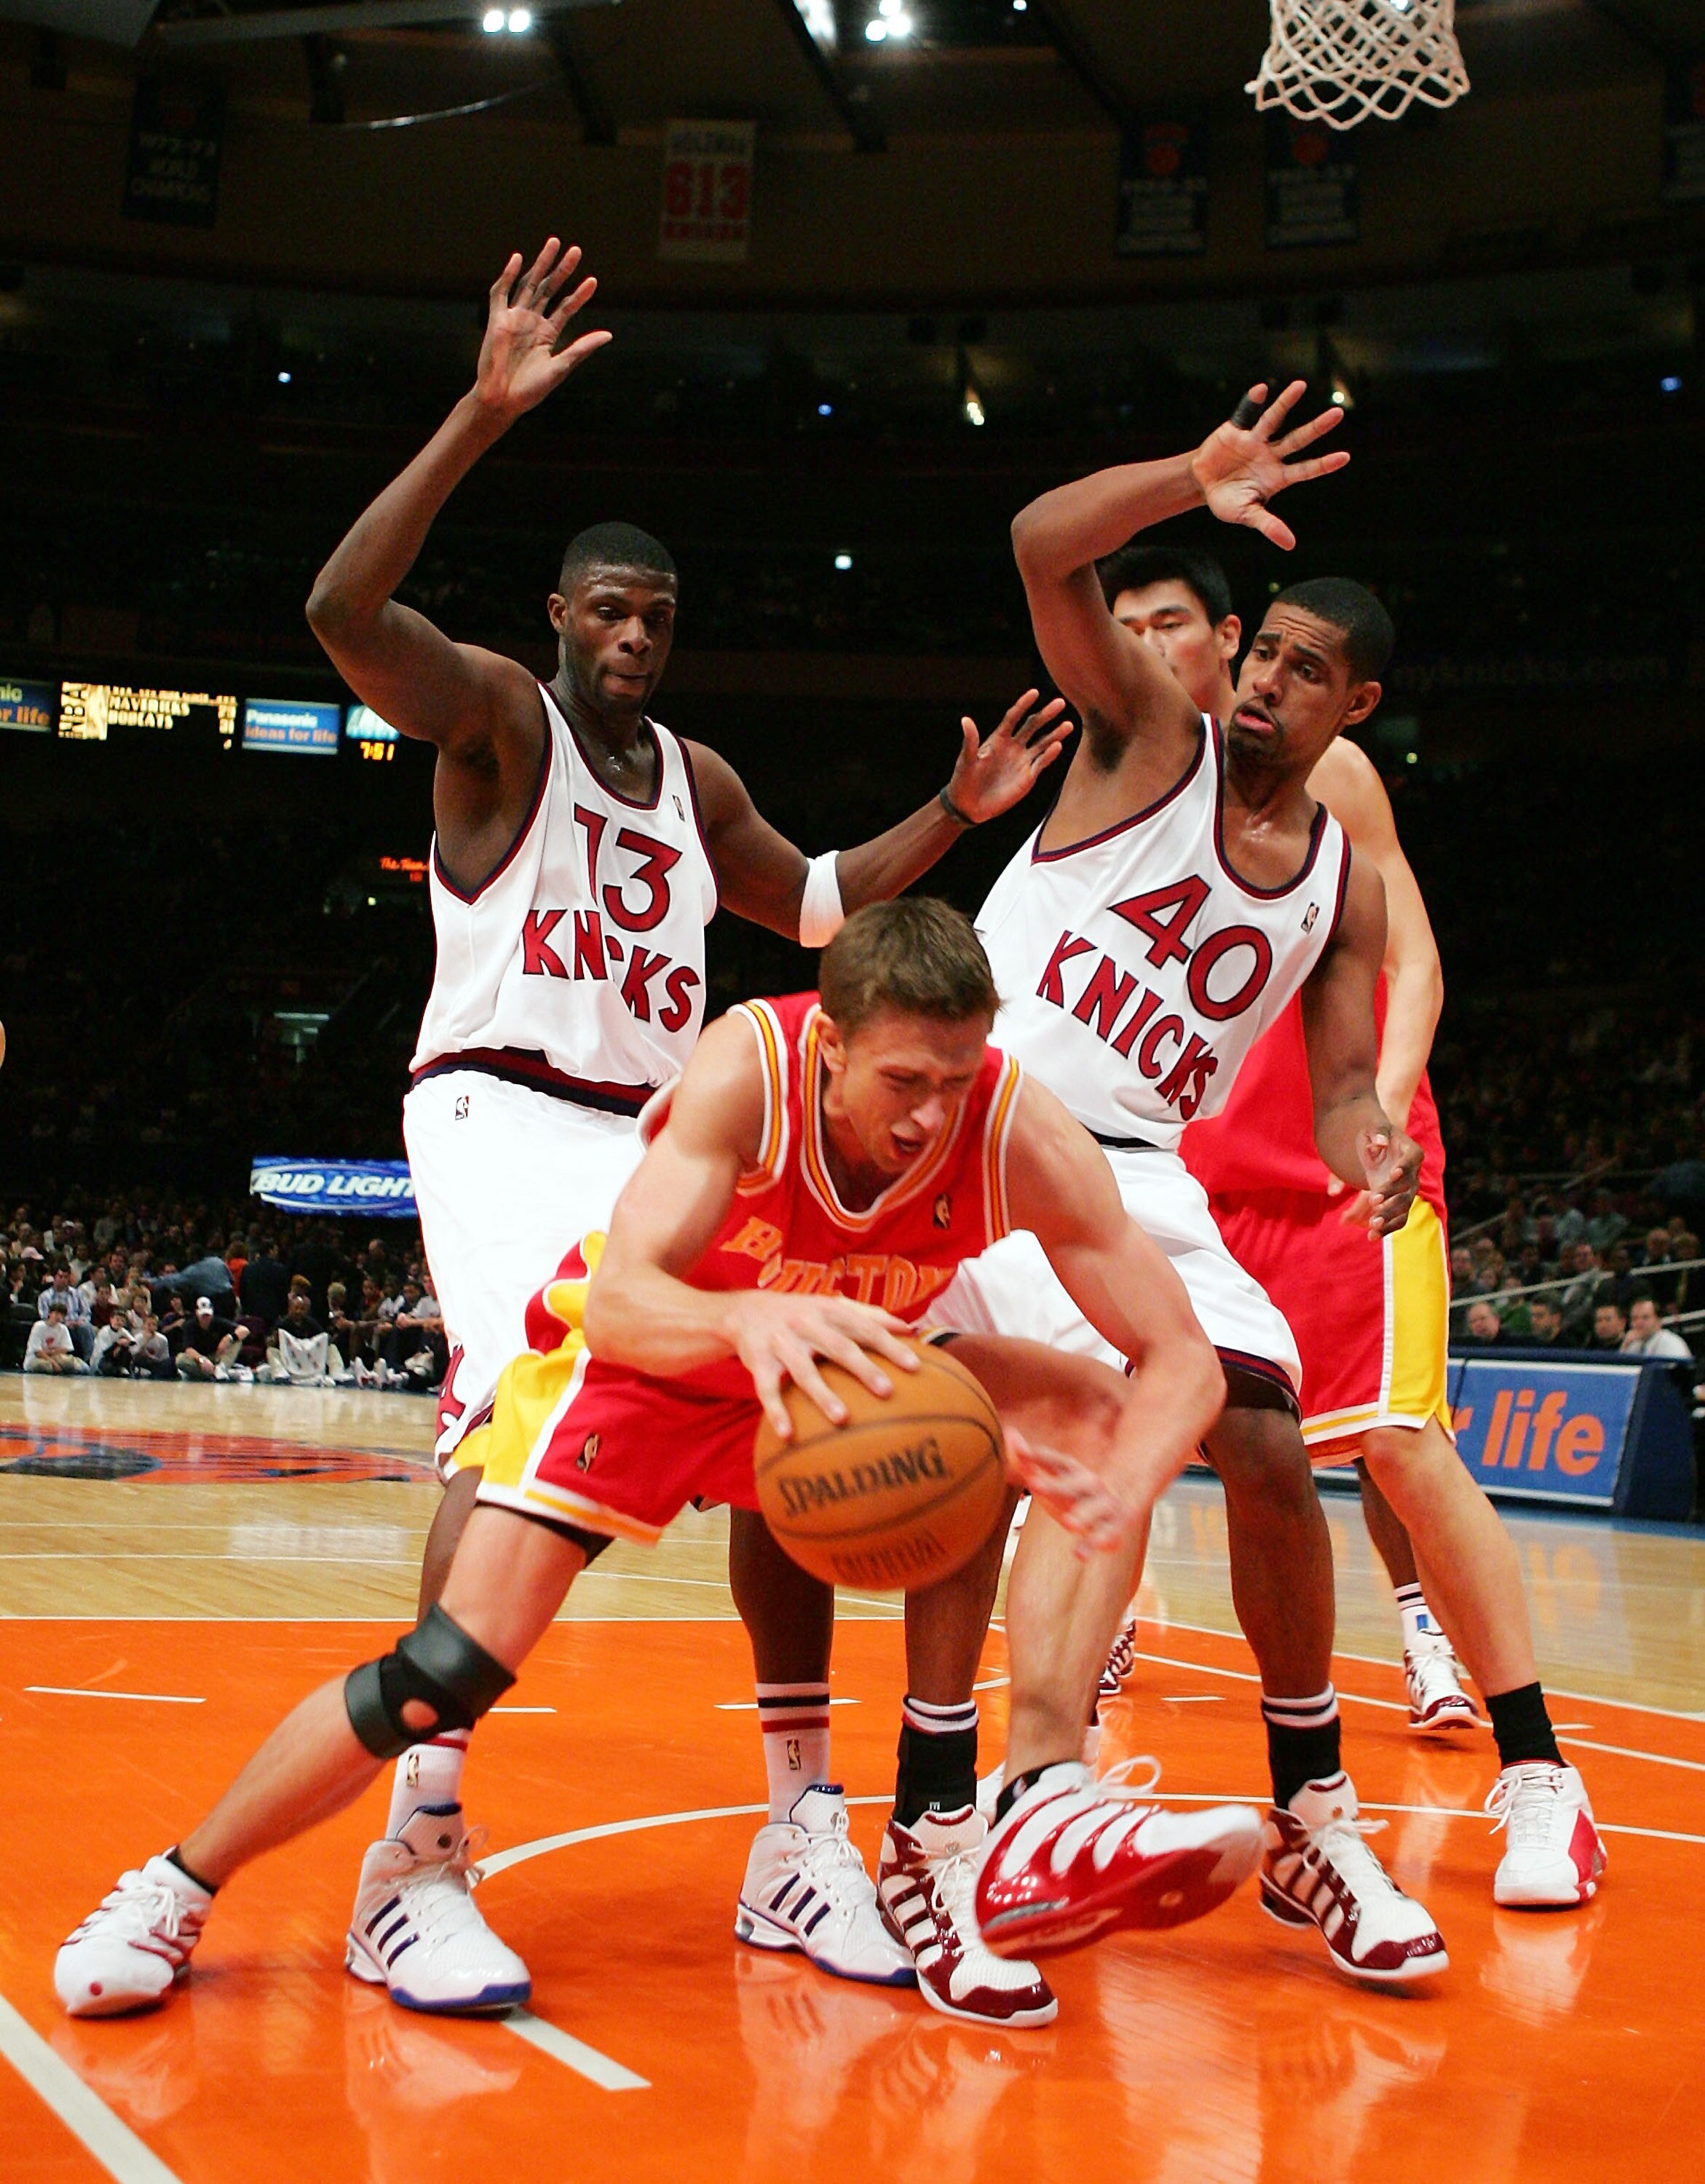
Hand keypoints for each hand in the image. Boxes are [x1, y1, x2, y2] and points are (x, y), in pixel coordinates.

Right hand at [474, 238, 610, 424]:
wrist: (502, 400)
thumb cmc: (531, 390)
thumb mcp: (561, 367)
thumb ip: (582, 348)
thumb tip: (608, 335)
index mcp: (547, 334)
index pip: (567, 308)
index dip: (580, 295)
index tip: (593, 280)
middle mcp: (532, 322)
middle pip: (549, 289)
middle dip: (562, 270)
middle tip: (576, 250)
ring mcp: (514, 318)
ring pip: (529, 284)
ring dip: (540, 264)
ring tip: (553, 244)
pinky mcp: (497, 320)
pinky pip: (501, 293)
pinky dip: (508, 275)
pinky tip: (518, 259)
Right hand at [722, 1292, 919, 1439]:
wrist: (744, 1311)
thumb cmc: (800, 1313)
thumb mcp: (830, 1306)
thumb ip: (867, 1315)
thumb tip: (909, 1327)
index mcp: (828, 1311)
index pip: (865, 1328)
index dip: (890, 1345)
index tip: (915, 1366)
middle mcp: (806, 1325)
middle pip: (839, 1346)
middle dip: (864, 1368)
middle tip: (887, 1391)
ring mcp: (781, 1344)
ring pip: (804, 1371)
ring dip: (823, 1394)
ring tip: (842, 1418)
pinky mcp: (758, 1363)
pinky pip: (767, 1390)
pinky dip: (777, 1412)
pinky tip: (788, 1435)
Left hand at [944, 689, 1072, 823]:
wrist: (969, 805)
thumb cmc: (964, 780)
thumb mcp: (966, 760)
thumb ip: (970, 741)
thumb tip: (966, 720)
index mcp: (998, 739)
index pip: (1014, 717)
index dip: (1023, 704)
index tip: (1034, 692)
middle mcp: (1013, 747)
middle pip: (1033, 726)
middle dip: (1046, 715)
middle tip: (1060, 703)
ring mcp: (1022, 761)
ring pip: (1042, 744)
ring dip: (1055, 734)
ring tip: (1069, 724)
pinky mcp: (1028, 777)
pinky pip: (1041, 763)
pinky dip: (1049, 755)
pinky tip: (1058, 746)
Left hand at [1005, 1428, 1138, 1555]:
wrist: (1123, 1500)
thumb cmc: (1074, 1491)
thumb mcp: (1053, 1476)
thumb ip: (1029, 1462)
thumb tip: (1008, 1433)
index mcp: (1073, 1471)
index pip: (1056, 1461)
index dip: (1039, 1457)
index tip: (1022, 1453)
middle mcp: (1090, 1484)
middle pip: (1073, 1484)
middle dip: (1055, 1486)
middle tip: (1035, 1486)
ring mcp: (1104, 1504)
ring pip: (1094, 1509)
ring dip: (1084, 1515)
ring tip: (1070, 1524)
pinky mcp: (1113, 1526)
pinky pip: (1105, 1535)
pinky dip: (1095, 1543)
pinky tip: (1081, 1554)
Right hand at [1189, 381, 1348, 551]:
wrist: (1202, 484)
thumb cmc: (1228, 502)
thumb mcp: (1247, 515)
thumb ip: (1269, 525)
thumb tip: (1290, 544)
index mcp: (1277, 477)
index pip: (1305, 470)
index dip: (1324, 464)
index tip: (1345, 457)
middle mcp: (1271, 455)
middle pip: (1298, 439)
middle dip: (1317, 428)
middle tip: (1338, 413)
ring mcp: (1255, 440)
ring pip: (1275, 419)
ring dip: (1286, 403)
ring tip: (1300, 386)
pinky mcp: (1237, 429)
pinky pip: (1246, 413)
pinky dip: (1252, 402)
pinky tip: (1262, 390)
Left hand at [1344, 1122, 1421, 1235]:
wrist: (1376, 1145)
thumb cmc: (1374, 1134)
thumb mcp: (1373, 1128)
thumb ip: (1377, 1132)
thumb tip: (1379, 1142)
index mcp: (1411, 1151)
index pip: (1413, 1159)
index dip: (1404, 1167)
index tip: (1392, 1173)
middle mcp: (1413, 1173)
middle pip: (1408, 1187)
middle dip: (1392, 1196)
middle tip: (1373, 1200)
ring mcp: (1407, 1190)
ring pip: (1404, 1207)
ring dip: (1390, 1217)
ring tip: (1373, 1225)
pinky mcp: (1397, 1203)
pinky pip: (1398, 1218)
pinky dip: (1386, 1228)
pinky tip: (1371, 1236)